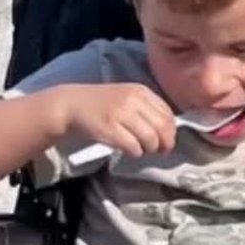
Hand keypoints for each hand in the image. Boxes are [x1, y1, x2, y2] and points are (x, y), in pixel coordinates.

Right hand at [56, 82, 176, 157]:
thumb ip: (148, 109)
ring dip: (150, 149)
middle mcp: (133, 100)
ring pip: (150, 139)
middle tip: (160, 151)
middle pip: (162, 128)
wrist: (73, 104)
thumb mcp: (128, 97)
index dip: (171, 132)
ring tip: (143, 150)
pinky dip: (136, 152)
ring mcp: (120, 114)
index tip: (167, 140)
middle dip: (165, 143)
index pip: (168, 114)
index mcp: (141, 92)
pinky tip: (130, 151)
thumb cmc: (103, 104)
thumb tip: (169, 132)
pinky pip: (133, 146)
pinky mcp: (109, 128)